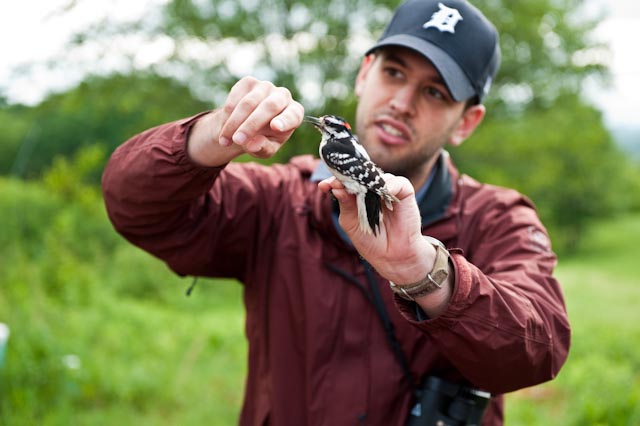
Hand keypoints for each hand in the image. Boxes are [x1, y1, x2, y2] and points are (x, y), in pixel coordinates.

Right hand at [188, 76, 303, 164]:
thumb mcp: (266, 150)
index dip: (284, 120)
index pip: (292, 115)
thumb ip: (263, 148)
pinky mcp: (249, 82)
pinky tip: (223, 130)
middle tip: (237, 140)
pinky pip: (235, 97)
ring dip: (233, 123)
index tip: (276, 127)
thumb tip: (253, 144)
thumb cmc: (264, 139)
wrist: (250, 124)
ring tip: (224, 141)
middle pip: (268, 107)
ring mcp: (266, 86)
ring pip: (248, 103)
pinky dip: (227, 115)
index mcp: (295, 113)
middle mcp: (283, 96)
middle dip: (250, 125)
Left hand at [318, 174, 433, 283]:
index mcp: (358, 195)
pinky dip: (389, 185)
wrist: (392, 256)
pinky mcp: (405, 193)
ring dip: (367, 181)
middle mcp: (372, 189)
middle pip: (361, 174)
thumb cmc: (370, 240)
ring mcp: (388, 189)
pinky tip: (383, 193)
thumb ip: (345, 204)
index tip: (324, 186)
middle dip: (348, 177)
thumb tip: (336, 187)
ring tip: (359, 189)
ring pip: (377, 176)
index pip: (346, 181)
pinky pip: (398, 182)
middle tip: (337, 183)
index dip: (335, 180)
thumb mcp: (351, 222)